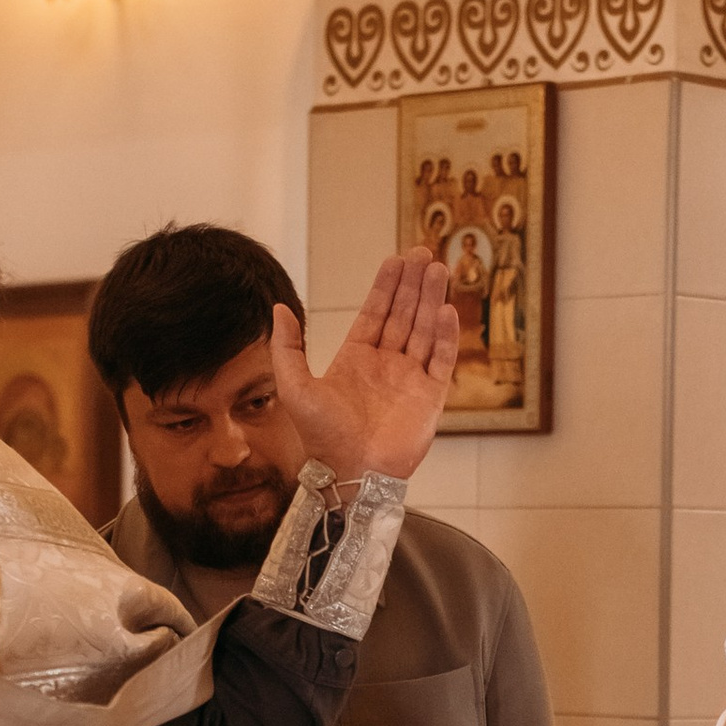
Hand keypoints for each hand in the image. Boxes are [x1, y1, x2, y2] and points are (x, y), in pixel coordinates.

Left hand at [271, 253, 458, 482]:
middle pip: (404, 315)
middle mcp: (385, 365)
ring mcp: (410, 380)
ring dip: (432, 300)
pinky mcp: (430, 398)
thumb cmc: (322, 437)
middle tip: (423, 253)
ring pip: (424, 330)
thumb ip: (287, 347)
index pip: (376, 312)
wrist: (352, 473)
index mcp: (356, 359)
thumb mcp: (294, 386)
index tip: (397, 259)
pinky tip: (447, 310)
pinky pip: (441, 360)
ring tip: (439, 270)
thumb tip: (278, 308)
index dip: (387, 286)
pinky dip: (445, 336)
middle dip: (414, 284)